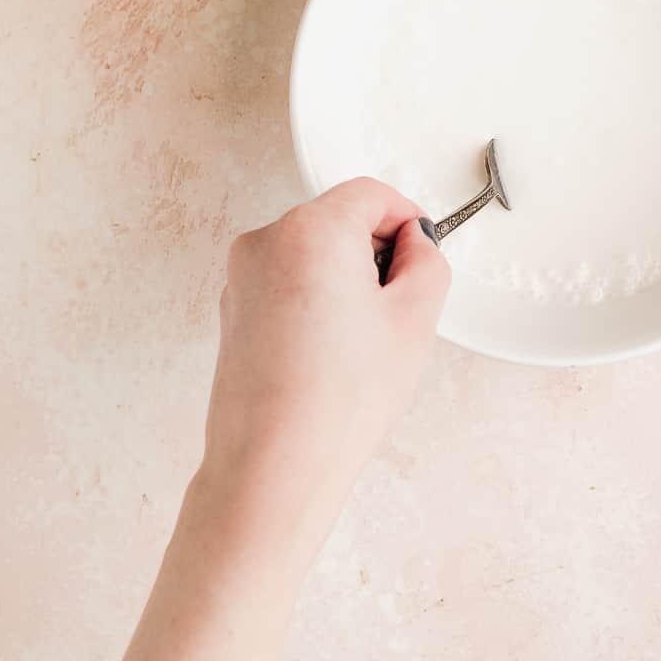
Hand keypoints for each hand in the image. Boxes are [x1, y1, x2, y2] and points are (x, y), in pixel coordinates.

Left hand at [195, 179, 449, 578]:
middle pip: (338, 220)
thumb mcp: (415, 319)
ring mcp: (241, 277)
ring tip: (359, 343)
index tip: (421, 253)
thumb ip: (427, 261)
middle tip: (395, 310)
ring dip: (344, 280)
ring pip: (312, 254)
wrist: (275, 466)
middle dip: (373, 253)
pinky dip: (314, 302)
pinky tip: (329, 355)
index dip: (407, 220)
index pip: (371, 194)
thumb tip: (415, 244)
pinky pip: (287, 284)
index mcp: (310, 230)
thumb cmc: (338, 401)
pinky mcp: (232, 310)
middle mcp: (266, 242)